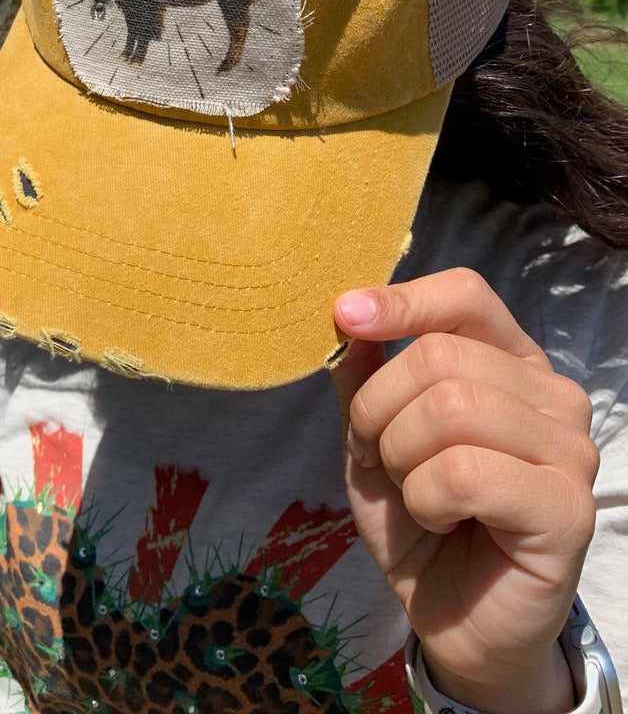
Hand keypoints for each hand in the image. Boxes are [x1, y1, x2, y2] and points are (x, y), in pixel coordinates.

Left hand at [331, 268, 598, 713]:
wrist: (452, 619)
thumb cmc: (420, 520)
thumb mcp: (374, 437)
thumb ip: (365, 375)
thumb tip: (348, 314)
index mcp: (510, 363)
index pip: (465, 295)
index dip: (401, 301)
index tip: (345, 316)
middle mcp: (552, 396)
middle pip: (440, 355)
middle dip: (379, 409)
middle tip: (378, 456)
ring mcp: (569, 450)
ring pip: (450, 408)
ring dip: (401, 456)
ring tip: (411, 491)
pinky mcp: (567, 508)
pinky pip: (464, 472)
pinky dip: (426, 498)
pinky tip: (439, 519)